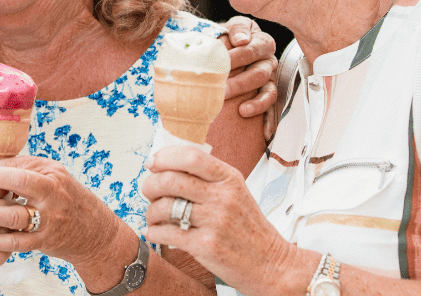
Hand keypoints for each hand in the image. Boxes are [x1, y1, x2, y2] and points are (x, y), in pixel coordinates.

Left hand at [0, 157, 125, 269]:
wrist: (94, 232)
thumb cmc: (65, 198)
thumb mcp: (51, 177)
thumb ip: (22, 171)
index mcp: (52, 175)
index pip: (17, 169)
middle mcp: (53, 195)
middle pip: (15, 187)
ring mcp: (49, 220)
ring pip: (13, 217)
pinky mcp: (44, 241)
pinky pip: (15, 242)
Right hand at [0, 176, 12, 286]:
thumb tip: (2, 178)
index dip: (6, 186)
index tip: (11, 185)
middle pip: (0, 209)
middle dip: (11, 205)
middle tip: (15, 203)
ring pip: (2, 233)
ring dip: (10, 227)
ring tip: (12, 221)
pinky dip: (6, 248)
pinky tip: (5, 241)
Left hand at [140, 146, 296, 294]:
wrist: (272, 264)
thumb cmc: (247, 227)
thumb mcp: (235, 192)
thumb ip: (206, 177)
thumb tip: (165, 164)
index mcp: (229, 179)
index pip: (191, 156)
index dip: (165, 157)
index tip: (152, 163)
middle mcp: (223, 197)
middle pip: (171, 180)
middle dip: (150, 185)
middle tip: (148, 191)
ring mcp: (215, 222)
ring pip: (165, 207)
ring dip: (151, 211)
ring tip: (154, 217)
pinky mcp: (207, 246)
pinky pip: (166, 234)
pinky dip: (154, 232)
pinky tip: (156, 233)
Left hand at [221, 16, 277, 135]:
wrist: (232, 43)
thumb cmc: (231, 36)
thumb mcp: (232, 26)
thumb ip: (236, 29)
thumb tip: (240, 40)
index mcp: (261, 42)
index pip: (250, 50)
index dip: (236, 57)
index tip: (221, 64)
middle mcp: (269, 61)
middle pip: (259, 73)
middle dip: (240, 83)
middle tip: (222, 90)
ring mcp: (271, 78)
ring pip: (269, 91)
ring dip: (256, 103)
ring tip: (242, 111)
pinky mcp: (269, 94)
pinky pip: (274, 109)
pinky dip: (270, 121)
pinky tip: (265, 134)